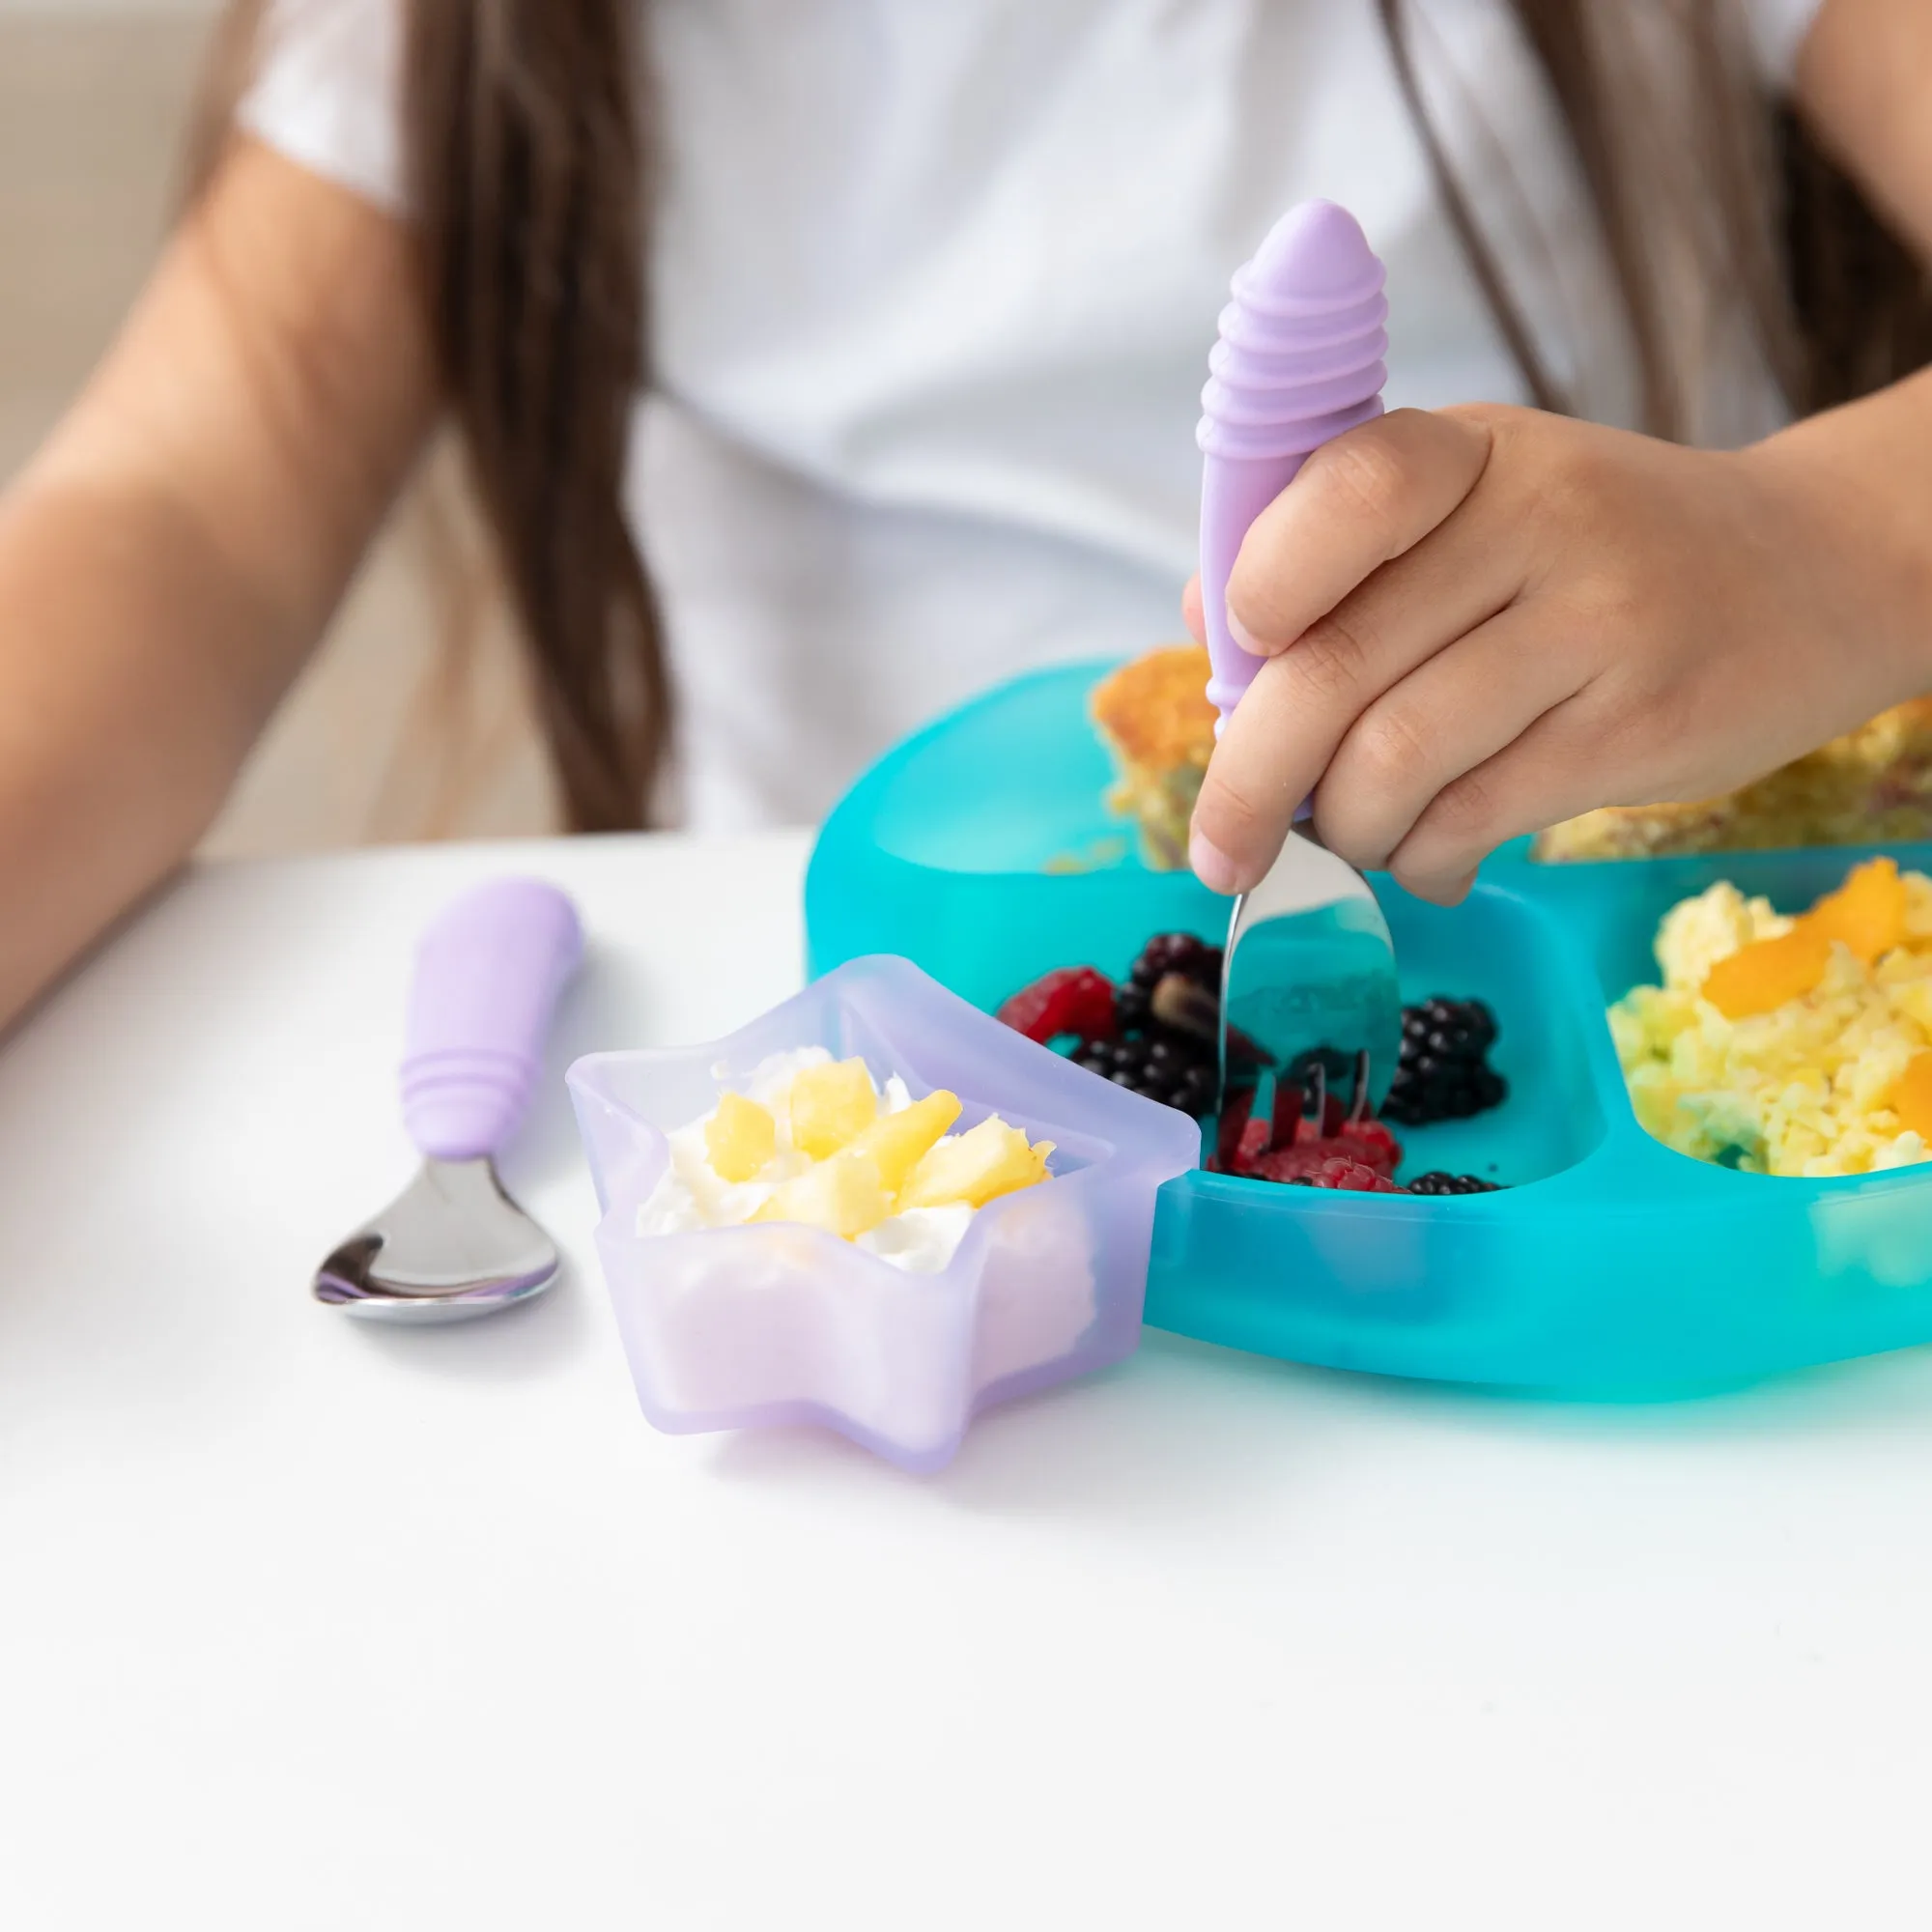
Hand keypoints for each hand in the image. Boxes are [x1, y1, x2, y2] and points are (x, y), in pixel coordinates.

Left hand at [1181, 403, 1929, 902]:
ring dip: (1344, 830)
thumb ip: (1335, 549)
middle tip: (1220, 849)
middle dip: (1249, 781)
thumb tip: (1200, 621)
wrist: (1806, 574)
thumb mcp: (1473, 501)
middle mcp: (1537, 519)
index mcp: (1469, 452)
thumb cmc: (1590, 550)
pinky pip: (1474, 817)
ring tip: (1352, 838)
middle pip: (1337, 666)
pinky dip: (1421, 860)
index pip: (1341, 493)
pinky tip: (1427, 859)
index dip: (1258, 588)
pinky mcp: (1639, 725)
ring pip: (1397, 760)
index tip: (1233, 659)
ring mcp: (1598, 623)